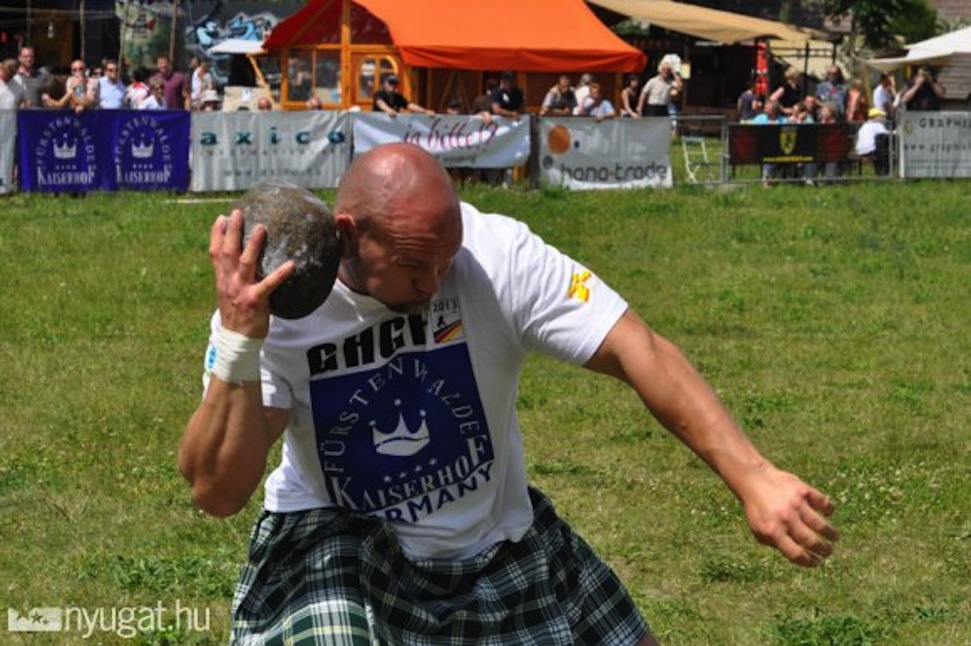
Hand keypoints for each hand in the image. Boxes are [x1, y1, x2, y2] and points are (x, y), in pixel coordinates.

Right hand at [209, 210, 293, 337]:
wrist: (235, 340)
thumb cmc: (237, 315)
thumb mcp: (229, 293)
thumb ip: (233, 278)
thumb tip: (243, 263)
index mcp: (222, 279)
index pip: (215, 252)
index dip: (217, 234)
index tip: (222, 218)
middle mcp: (229, 281)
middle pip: (228, 251)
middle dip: (233, 231)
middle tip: (238, 213)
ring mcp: (241, 290)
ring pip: (245, 262)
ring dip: (253, 244)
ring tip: (262, 227)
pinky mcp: (255, 300)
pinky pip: (269, 284)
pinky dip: (280, 273)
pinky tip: (291, 264)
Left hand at [740, 464, 838, 567]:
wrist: (753, 479)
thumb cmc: (757, 509)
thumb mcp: (759, 530)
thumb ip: (776, 544)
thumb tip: (799, 556)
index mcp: (774, 532)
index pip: (797, 554)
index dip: (810, 562)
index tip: (817, 561)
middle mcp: (786, 519)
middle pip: (812, 542)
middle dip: (824, 550)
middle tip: (828, 551)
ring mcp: (796, 504)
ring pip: (821, 525)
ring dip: (831, 533)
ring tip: (834, 537)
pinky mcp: (803, 490)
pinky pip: (823, 502)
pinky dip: (829, 509)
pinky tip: (827, 513)